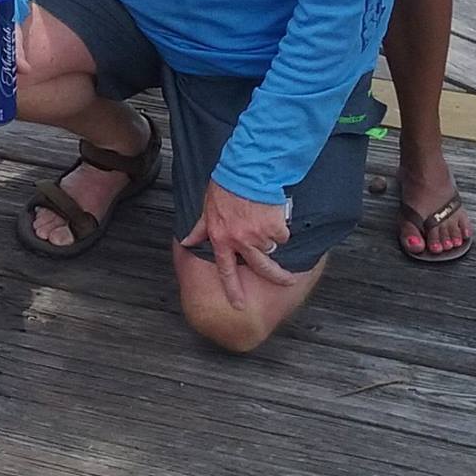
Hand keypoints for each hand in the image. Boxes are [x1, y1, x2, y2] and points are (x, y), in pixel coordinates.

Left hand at [181, 179, 298, 308]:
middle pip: (262, 268)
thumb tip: (187, 242)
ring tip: (265, 219)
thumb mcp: (207, 208)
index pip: (226, 270)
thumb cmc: (226, 185)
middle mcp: (240, 241)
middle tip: (288, 281)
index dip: (233, 290)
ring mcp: (259, 235)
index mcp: (221, 238)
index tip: (239, 305)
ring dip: (272, 237)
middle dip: (277, 277)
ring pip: (272, 246)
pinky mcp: (275, 227)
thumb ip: (200, 229)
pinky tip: (273, 212)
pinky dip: (280, 225)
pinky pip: (282, 233)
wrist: (248, 170)